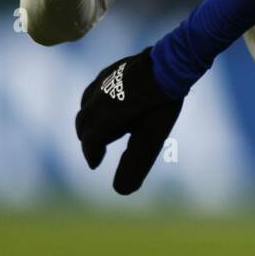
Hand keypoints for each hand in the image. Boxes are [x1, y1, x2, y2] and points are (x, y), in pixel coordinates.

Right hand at [75, 48, 182, 194]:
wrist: (171, 64)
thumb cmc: (161, 103)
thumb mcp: (151, 137)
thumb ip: (135, 163)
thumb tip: (121, 192)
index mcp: (101, 117)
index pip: (90, 141)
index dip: (92, 154)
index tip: (95, 164)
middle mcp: (95, 98)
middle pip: (83, 122)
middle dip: (88, 138)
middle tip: (97, 149)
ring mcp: (102, 80)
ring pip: (86, 103)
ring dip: (91, 119)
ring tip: (103, 127)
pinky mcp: (113, 69)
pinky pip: (97, 87)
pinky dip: (98, 101)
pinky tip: (112, 102)